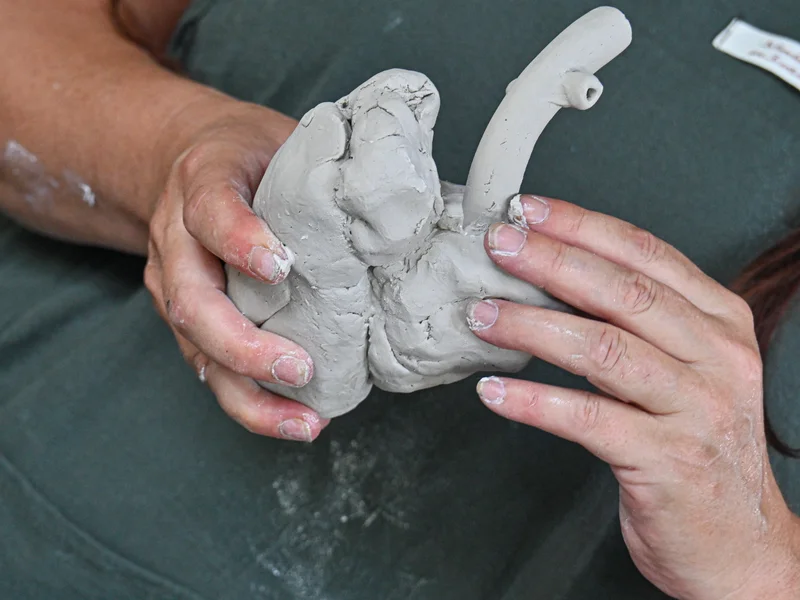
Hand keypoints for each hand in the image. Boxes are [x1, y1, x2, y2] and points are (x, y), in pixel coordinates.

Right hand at [144, 96, 327, 441]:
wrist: (189, 159)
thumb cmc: (250, 154)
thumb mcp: (284, 140)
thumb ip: (326, 170)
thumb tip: (407, 201)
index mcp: (202, 184)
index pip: (211, 212)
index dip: (239, 240)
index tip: (280, 266)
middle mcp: (176, 241)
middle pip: (191, 303)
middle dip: (244, 345)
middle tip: (301, 369)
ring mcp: (173, 284)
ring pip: (195, 350)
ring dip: (248, 395)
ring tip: (304, 423)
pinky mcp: (186, 320)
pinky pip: (209, 367)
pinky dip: (250, 400)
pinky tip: (293, 419)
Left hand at [468, 195, 799, 598]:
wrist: (739, 544)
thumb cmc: (697, 446)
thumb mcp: (687, 370)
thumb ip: (640, 324)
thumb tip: (550, 278)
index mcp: (721, 322)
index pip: (646, 254)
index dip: (582, 226)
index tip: (529, 210)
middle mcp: (717, 357)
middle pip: (622, 292)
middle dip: (550, 261)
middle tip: (497, 244)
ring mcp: (697, 409)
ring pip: (604, 348)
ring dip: (532, 325)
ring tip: (480, 315)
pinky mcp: (668, 461)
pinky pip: (589, 419)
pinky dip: (534, 402)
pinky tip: (495, 392)